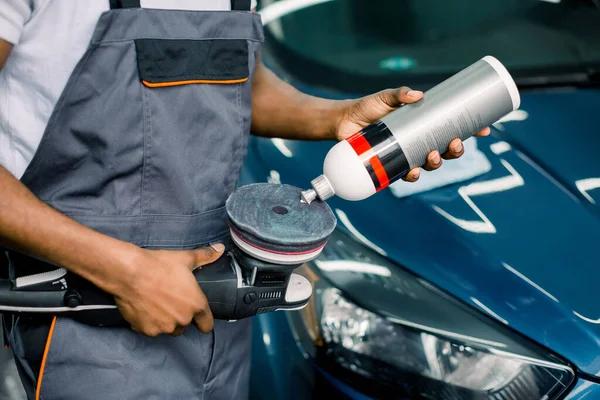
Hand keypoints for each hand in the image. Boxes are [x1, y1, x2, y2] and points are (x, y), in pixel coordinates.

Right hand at [113, 244, 224, 336]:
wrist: (130, 272)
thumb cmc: (160, 265)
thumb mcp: (186, 258)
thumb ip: (205, 256)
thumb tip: (220, 249)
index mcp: (196, 305)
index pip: (207, 325)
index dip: (204, 321)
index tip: (199, 317)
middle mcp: (182, 320)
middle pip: (185, 325)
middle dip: (180, 316)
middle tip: (171, 301)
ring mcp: (163, 327)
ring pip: (168, 329)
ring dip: (165, 321)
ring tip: (157, 304)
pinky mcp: (146, 330)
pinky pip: (150, 330)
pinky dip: (148, 322)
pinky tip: (144, 308)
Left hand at [335, 87, 490, 181]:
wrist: (344, 121)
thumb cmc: (368, 108)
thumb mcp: (386, 97)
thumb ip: (400, 94)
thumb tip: (418, 95)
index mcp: (423, 125)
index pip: (452, 129)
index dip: (471, 131)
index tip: (485, 129)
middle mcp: (418, 141)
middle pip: (446, 150)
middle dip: (456, 150)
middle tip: (455, 143)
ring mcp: (405, 154)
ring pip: (429, 164)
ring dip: (436, 163)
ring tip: (432, 154)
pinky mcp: (390, 164)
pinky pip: (405, 175)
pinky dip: (410, 175)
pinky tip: (412, 172)